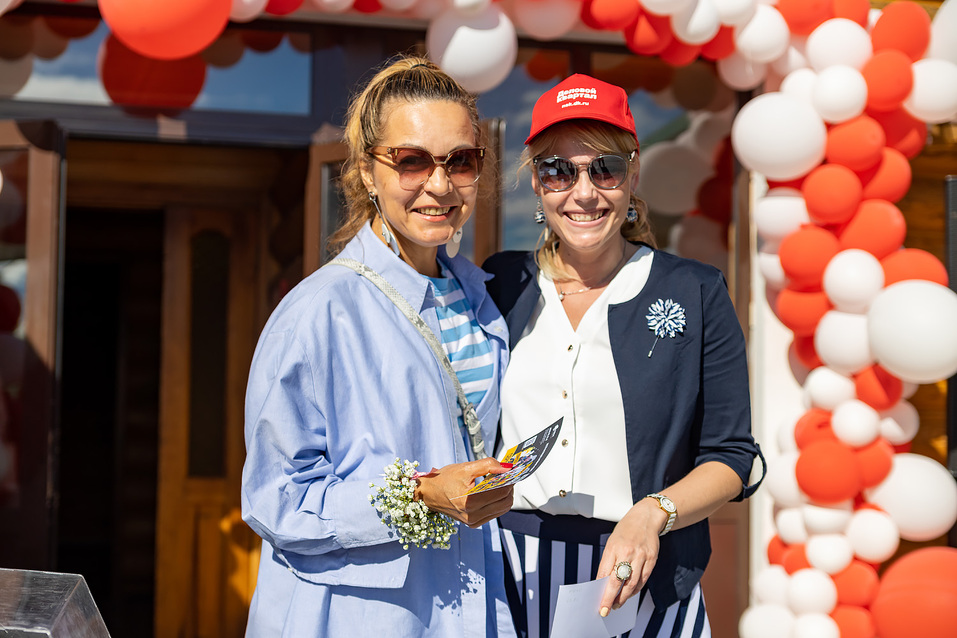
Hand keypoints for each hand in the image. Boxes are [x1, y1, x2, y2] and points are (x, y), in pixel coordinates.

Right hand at [414, 458, 513, 527]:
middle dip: (508, 487)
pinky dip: (497, 502)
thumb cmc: (444, 480)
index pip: (501, 491)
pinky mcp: (473, 523)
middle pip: (505, 501)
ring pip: (502, 508)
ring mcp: (473, 521)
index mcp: (469, 501)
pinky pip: (494, 513)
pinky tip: (490, 492)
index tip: (510, 471)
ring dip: (504, 495)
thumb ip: (488, 465)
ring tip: (497, 483)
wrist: (428, 493)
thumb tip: (506, 468)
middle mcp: (472, 515)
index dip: (509, 479)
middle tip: (505, 476)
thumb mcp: (465, 467)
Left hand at [596, 498, 666, 615]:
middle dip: (610, 598)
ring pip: (632, 584)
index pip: (604, 573)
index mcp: (613, 547)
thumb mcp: (612, 542)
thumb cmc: (626, 530)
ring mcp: (641, 557)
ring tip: (618, 604)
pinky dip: (636, 590)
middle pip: (617, 582)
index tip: (598, 602)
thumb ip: (608, 561)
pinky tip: (630, 594)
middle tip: (606, 609)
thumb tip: (603, 582)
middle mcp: (627, 552)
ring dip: (624, 597)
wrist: (646, 518)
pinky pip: (643, 580)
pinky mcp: (652, 560)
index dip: (601, 590)